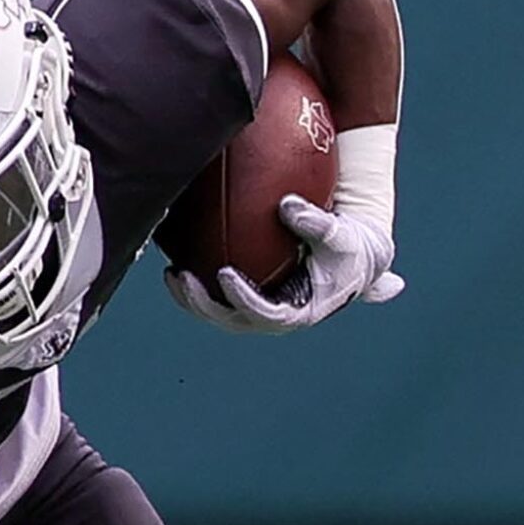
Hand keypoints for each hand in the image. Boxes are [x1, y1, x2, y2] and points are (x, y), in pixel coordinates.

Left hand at [163, 195, 403, 334]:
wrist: (351, 259)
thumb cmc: (347, 250)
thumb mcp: (339, 237)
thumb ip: (316, 223)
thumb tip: (286, 204)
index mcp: (297, 312)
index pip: (265, 314)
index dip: (242, 298)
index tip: (224, 274)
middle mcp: (272, 317)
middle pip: (230, 320)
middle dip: (203, 303)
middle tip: (183, 277)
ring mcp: (256, 311)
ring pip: (216, 313)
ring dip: (190, 299)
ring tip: (172, 274)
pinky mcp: (245, 299)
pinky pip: (214, 299)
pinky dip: (193, 287)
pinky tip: (174, 266)